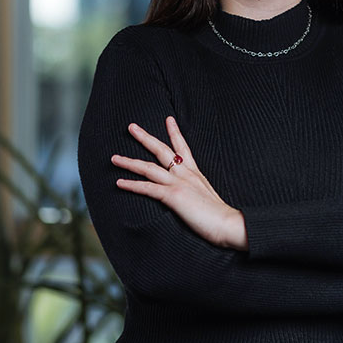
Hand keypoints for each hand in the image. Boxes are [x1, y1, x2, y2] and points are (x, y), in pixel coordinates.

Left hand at [112, 116, 240, 248]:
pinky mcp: (173, 196)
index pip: (183, 148)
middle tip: (131, 126)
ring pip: (149, 168)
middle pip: (162, 150)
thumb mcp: (207, 196)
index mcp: (195, 173)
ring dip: (129, 162)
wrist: (228, 223)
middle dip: (145, 138)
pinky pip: (148, 188)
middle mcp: (186, 174)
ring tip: (114, 158)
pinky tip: (119, 183)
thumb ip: (196, 191)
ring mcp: (179, 183)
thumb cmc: (221, 215)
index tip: (168, 119)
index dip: (174, 132)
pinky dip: (132, 185)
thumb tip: (190, 195)